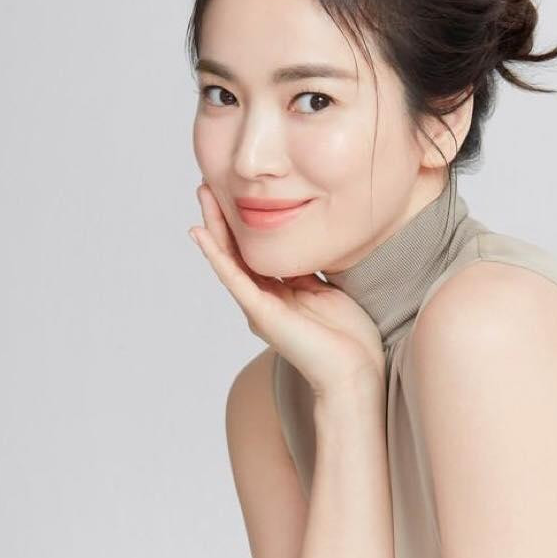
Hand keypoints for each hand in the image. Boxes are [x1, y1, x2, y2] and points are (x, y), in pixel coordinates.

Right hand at [189, 182, 385, 396]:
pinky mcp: (262, 313)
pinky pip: (234, 278)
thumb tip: (304, 248)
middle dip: (222, 216)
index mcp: (280, 293)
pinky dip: (216, 255)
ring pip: (229, 258)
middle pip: (236, 250)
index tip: (235, 192)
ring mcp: (259, 306)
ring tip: (202, 195)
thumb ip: (310, 272)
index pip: (255, 251)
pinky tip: (201, 233)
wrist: (355, 374)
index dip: (243, 222)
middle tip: (208, 183)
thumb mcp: (327, 292)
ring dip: (213, 225)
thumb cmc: (348, 340)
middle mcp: (264, 299)